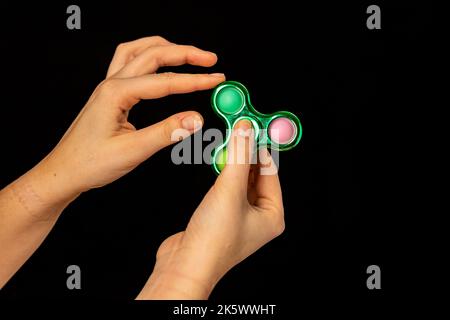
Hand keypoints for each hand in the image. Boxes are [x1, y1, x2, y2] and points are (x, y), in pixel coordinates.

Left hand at [33, 36, 224, 205]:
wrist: (65, 171)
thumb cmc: (90, 163)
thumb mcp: (132, 151)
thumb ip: (166, 132)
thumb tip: (196, 119)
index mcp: (116, 94)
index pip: (165, 82)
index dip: (194, 80)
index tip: (216, 79)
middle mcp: (111, 84)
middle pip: (153, 53)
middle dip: (185, 53)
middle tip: (210, 60)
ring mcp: (109, 86)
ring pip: (139, 51)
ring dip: (166, 48)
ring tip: (189, 54)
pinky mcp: (110, 94)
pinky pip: (129, 62)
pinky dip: (149, 56)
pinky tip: (159, 63)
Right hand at [138, 120, 284, 298]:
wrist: (184, 265)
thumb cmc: (213, 240)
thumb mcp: (230, 190)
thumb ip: (239, 156)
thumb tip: (246, 129)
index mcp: (272, 215)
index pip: (270, 172)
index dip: (260, 148)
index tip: (252, 127)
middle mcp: (259, 218)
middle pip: (256, 176)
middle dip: (246, 154)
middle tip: (238, 131)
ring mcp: (239, 219)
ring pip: (240, 182)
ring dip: (233, 163)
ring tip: (228, 142)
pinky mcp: (221, 218)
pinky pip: (226, 190)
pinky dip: (222, 176)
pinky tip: (217, 164)